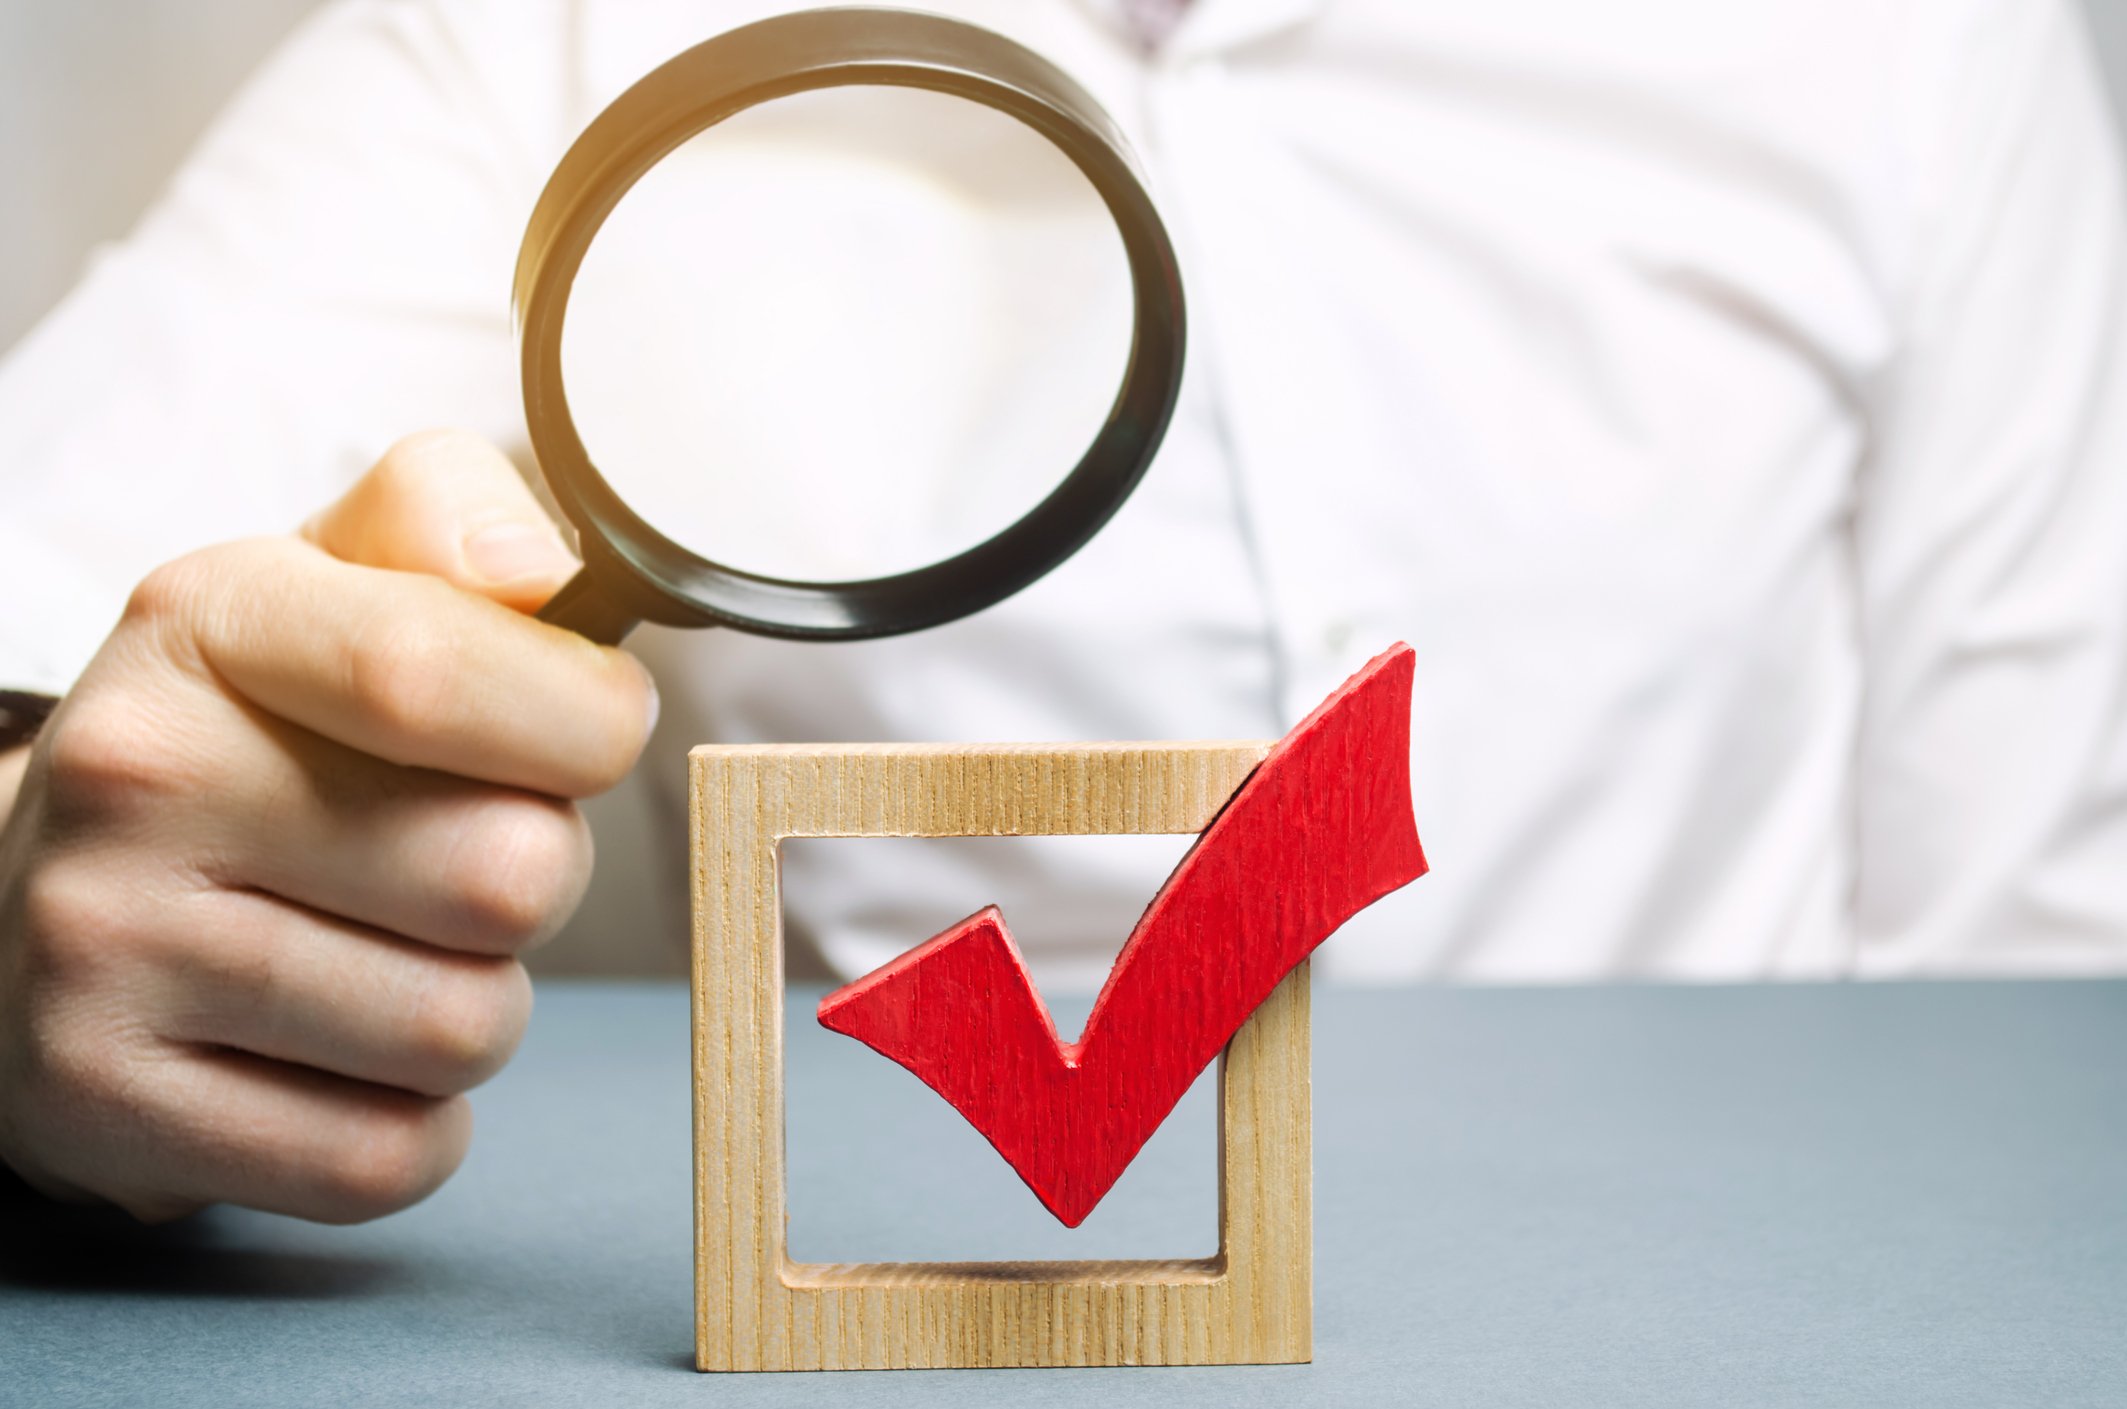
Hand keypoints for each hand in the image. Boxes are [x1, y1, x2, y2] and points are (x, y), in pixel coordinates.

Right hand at [0, 430, 654, 1221]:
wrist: (29, 902)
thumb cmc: (247, 740)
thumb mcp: (325, 585)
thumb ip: (447, 521)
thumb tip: (540, 569)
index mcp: (210, 625)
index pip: (442, 675)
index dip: (586, 723)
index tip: (594, 731)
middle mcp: (138, 781)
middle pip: (508, 874)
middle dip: (538, 878)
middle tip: (461, 859)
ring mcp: (105, 956)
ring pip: (466, 1030)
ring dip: (479, 1005)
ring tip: (392, 955)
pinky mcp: (110, 1112)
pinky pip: (387, 1158)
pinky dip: (414, 1124)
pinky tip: (347, 1058)